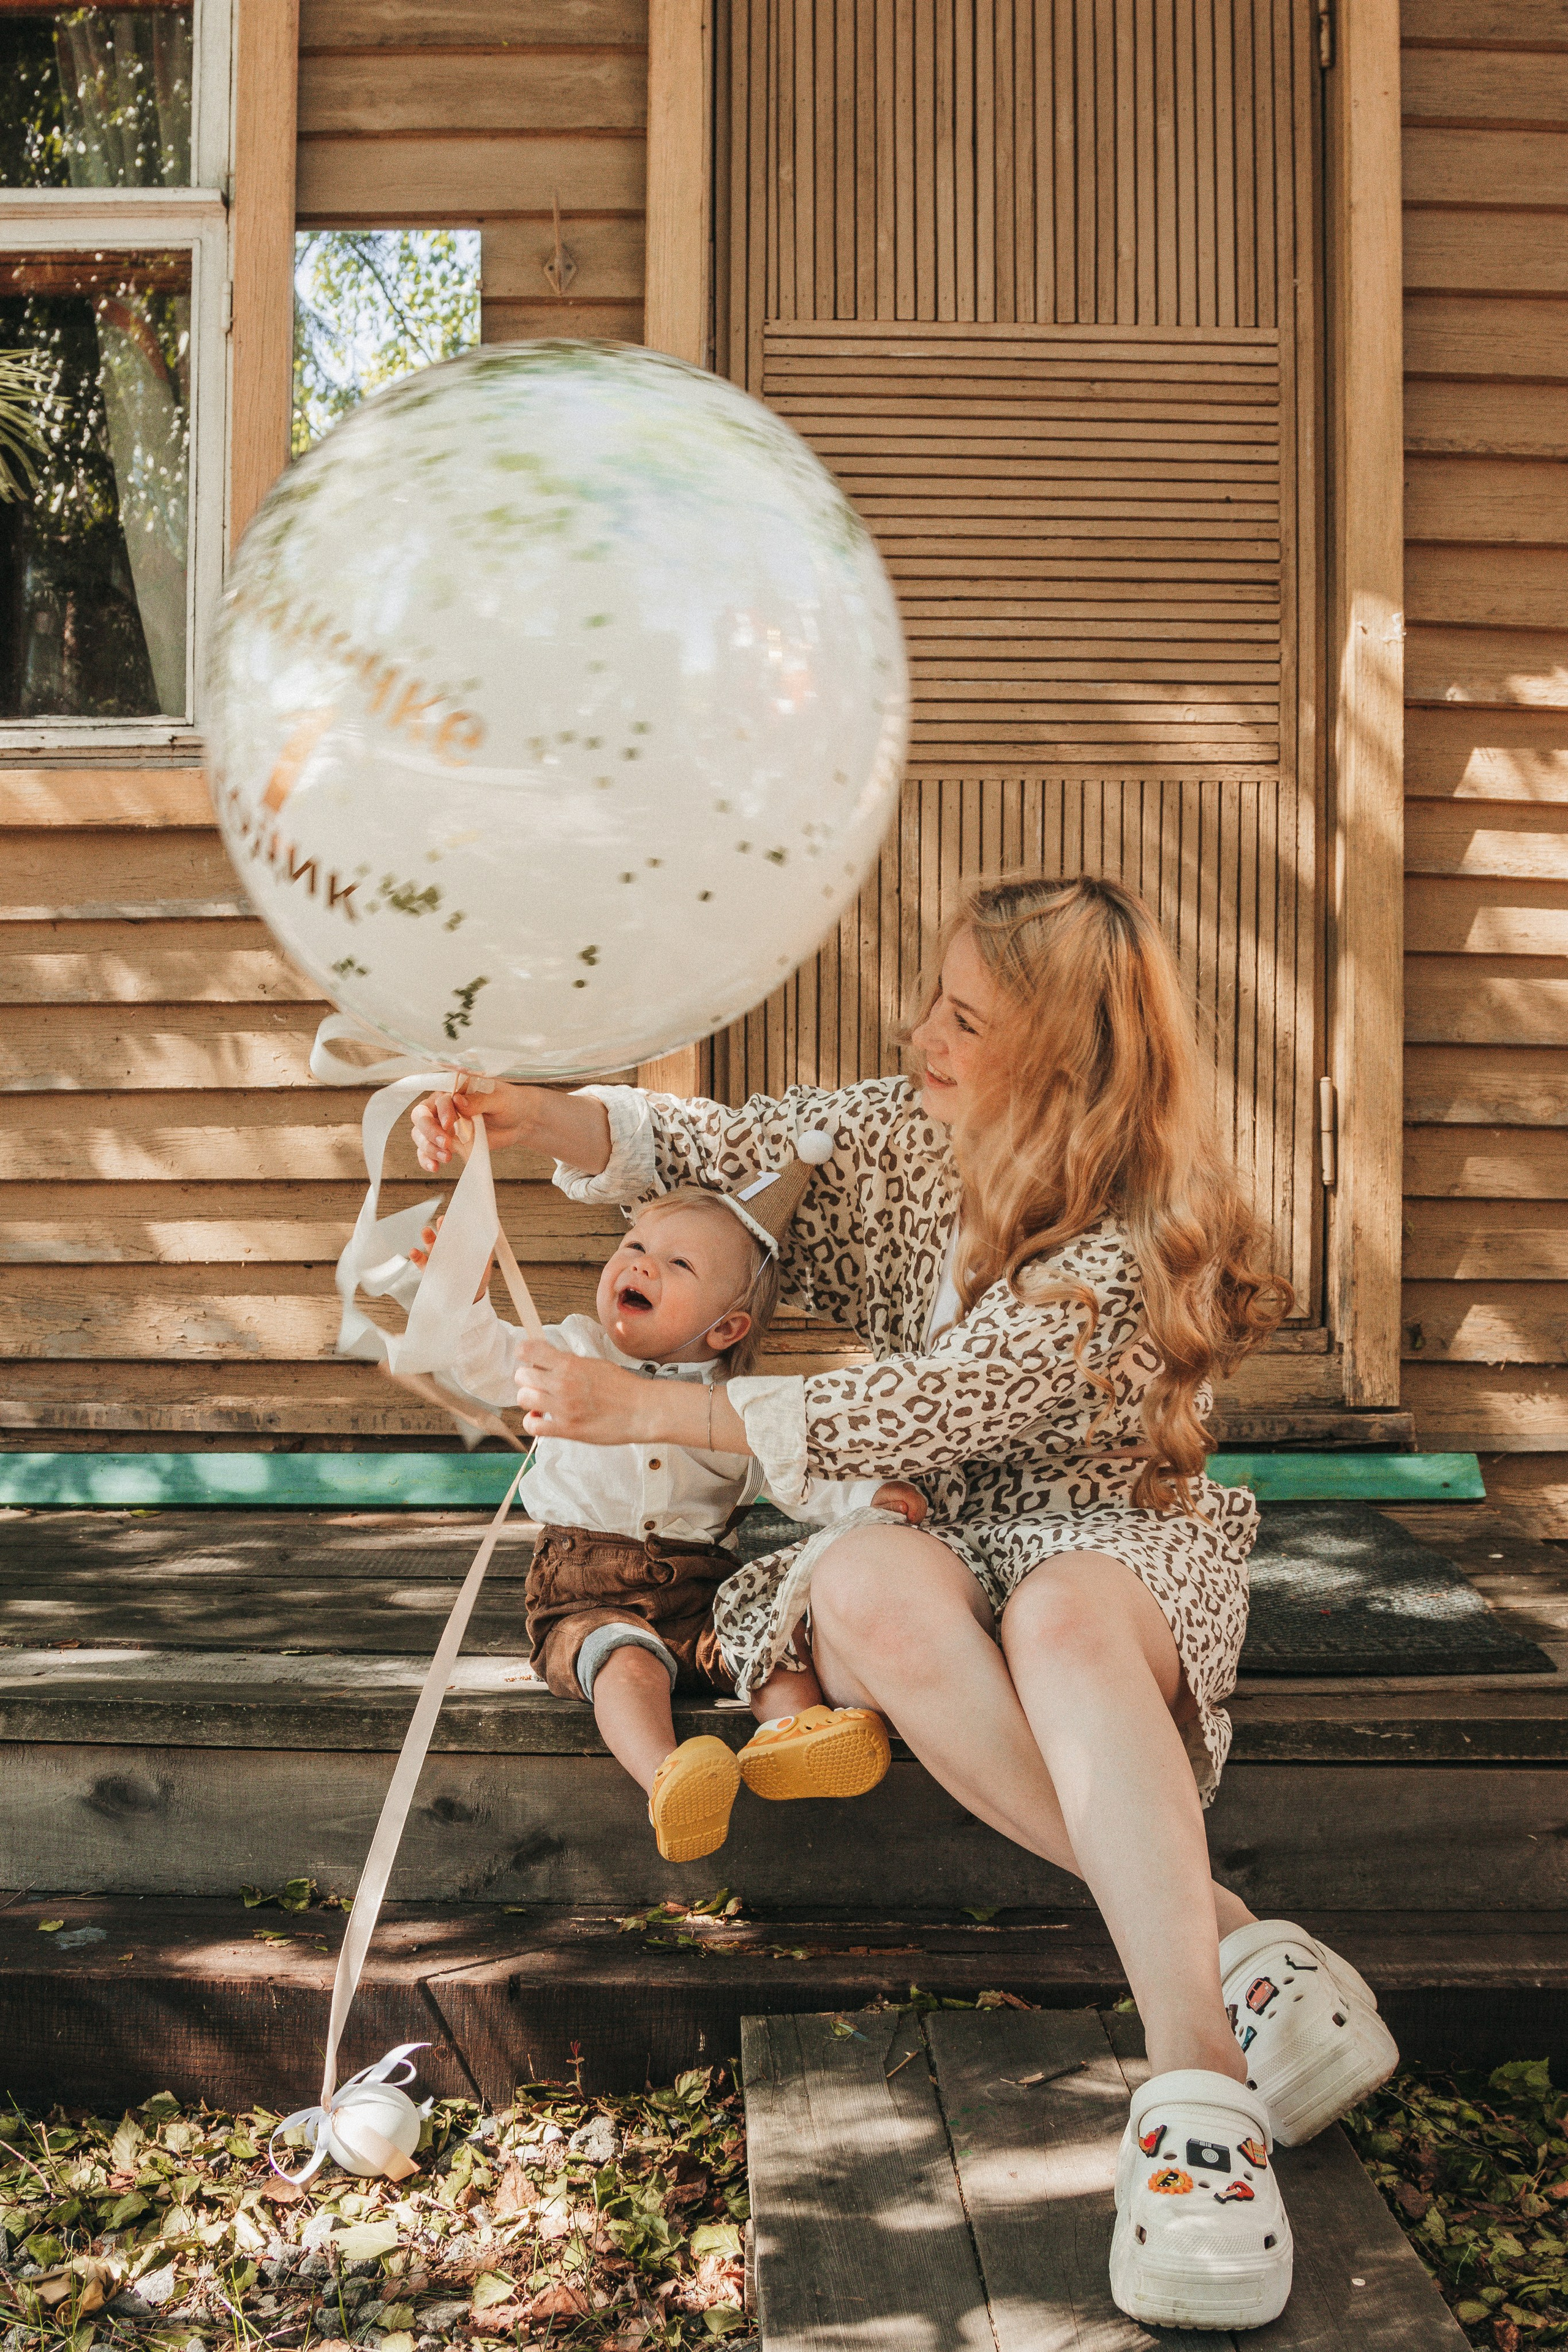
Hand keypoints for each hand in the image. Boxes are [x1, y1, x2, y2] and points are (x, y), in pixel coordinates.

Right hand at [410, 1216, 492, 1304]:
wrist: (469, 1299)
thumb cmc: (477, 1279)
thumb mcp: (484, 1265)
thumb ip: (485, 1252)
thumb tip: (488, 1238)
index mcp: (460, 1246)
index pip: (458, 1232)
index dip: (456, 1224)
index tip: (456, 1216)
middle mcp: (448, 1251)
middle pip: (444, 1236)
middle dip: (442, 1227)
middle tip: (442, 1220)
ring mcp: (437, 1260)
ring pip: (431, 1247)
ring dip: (428, 1238)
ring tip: (426, 1231)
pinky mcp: (429, 1271)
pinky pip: (422, 1263)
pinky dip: (417, 1257)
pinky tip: (414, 1252)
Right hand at [411, 1076, 535, 1172]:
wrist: (519, 1121)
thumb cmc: (509, 1103)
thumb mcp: (499, 1099)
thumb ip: (479, 1100)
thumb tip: (458, 1101)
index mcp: (454, 1090)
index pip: (439, 1100)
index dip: (442, 1112)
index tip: (450, 1124)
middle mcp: (443, 1107)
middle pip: (421, 1117)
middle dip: (429, 1131)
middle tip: (446, 1144)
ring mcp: (443, 1126)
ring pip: (420, 1135)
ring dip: (429, 1148)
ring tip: (447, 1158)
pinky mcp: (447, 1143)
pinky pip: (427, 1151)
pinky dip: (427, 1159)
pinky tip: (434, 1167)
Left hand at [514, 1342, 655, 1442]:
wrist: (640, 1410)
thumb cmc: (622, 1387)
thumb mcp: (594, 1363)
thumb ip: (569, 1362)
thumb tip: (548, 1360)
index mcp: (569, 1364)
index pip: (528, 1351)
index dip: (524, 1353)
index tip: (528, 1357)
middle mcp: (562, 1384)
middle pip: (522, 1376)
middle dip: (528, 1378)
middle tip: (540, 1382)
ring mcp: (563, 1408)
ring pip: (524, 1399)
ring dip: (531, 1399)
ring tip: (542, 1401)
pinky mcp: (566, 1429)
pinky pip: (533, 1426)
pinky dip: (533, 1422)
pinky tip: (541, 1418)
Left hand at [872, 1480, 926, 1524]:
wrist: (878, 1504)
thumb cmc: (877, 1509)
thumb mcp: (879, 1510)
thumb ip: (891, 1508)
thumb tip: (904, 1508)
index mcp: (890, 1489)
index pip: (908, 1494)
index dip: (912, 1507)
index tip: (910, 1519)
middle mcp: (901, 1486)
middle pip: (916, 1498)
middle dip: (915, 1513)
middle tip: (908, 1523)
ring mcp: (909, 1489)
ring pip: (921, 1502)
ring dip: (918, 1514)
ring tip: (908, 1522)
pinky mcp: (914, 1494)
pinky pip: (922, 1504)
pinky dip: (919, 1513)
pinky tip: (911, 1519)